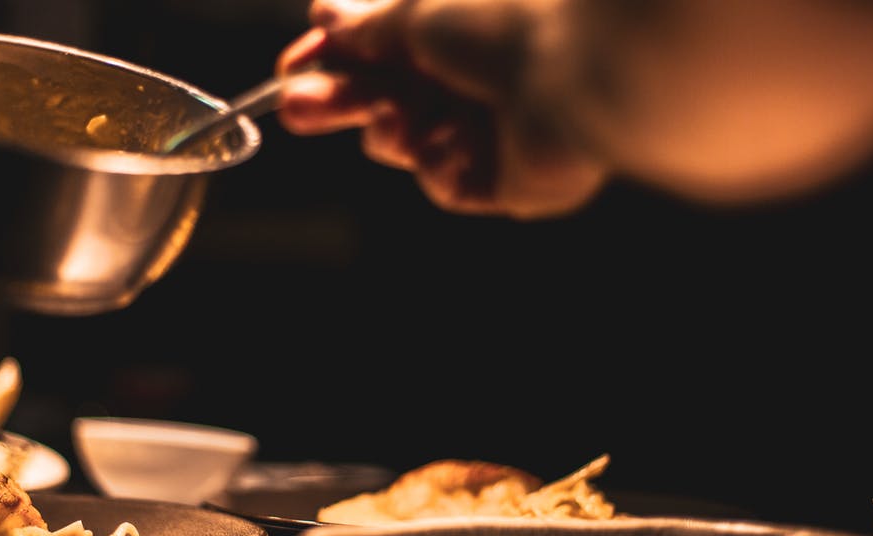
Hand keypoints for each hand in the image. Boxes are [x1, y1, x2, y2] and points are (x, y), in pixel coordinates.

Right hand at [274, 0, 607, 219]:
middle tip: (292, 108)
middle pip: (390, 98)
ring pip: (412, 143)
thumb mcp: (417, 11)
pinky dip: (443, 163)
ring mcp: (496, 130)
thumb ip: (368, 24)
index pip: (383, 50)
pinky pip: (450, 182)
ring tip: (396, 119)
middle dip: (341, 101)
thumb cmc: (508, 20)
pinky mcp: (512, 180)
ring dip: (393, 132)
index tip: (291, 70)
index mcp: (462, 30)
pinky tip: (456, 142)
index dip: (335, 61)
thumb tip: (326, 14)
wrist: (581, 68)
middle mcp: (479, 78)